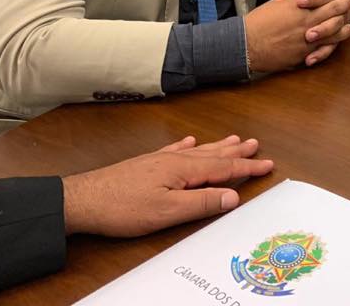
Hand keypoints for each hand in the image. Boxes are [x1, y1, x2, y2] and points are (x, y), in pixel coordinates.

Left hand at [62, 134, 273, 237]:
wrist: (82, 200)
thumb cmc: (123, 208)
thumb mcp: (167, 211)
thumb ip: (202, 202)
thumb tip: (233, 196)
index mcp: (183, 169)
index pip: (223, 167)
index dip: (247, 167)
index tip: (268, 164)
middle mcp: (174, 159)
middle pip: (212, 154)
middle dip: (236, 151)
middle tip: (256, 145)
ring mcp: (158, 160)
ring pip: (196, 151)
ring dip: (217, 146)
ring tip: (233, 139)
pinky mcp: (145, 164)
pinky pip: (173, 150)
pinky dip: (186, 146)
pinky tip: (188, 141)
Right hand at [244, 0, 349, 70]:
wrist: (246, 44)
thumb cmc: (255, 25)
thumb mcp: (271, 6)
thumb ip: (285, 0)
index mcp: (295, 6)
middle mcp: (304, 19)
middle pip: (329, 9)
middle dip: (341, 5)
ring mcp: (306, 35)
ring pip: (332, 29)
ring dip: (342, 24)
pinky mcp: (304, 51)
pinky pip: (324, 46)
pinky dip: (334, 41)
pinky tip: (340, 39)